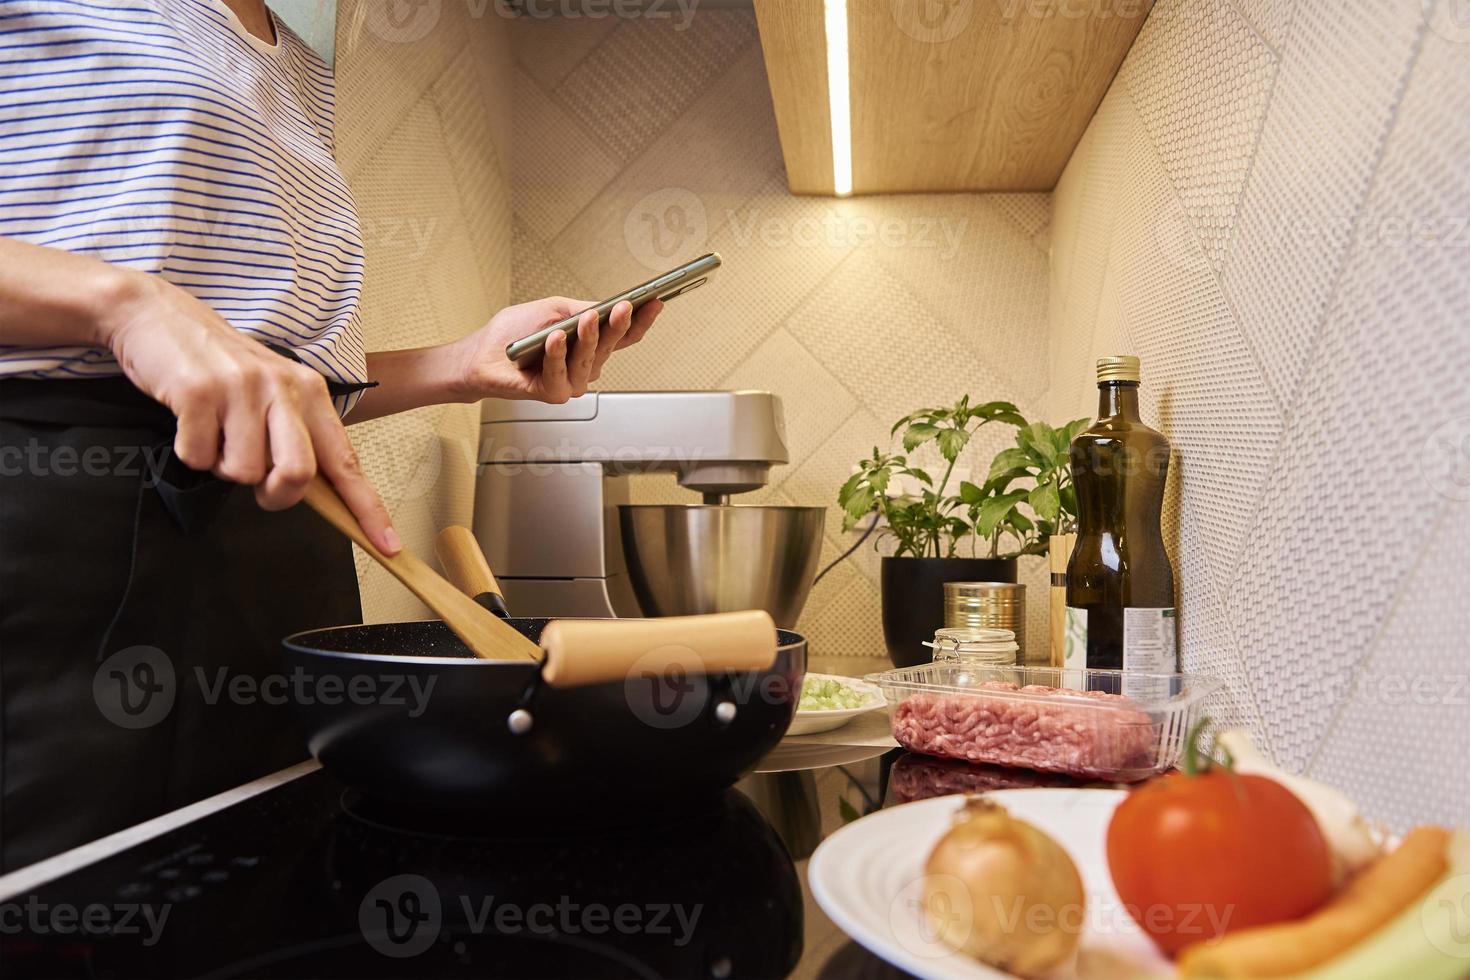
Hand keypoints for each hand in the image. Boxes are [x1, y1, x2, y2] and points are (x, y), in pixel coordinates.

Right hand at [100, 271, 399, 553]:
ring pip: (243, 473)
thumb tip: (308, 490)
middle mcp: (282, 388)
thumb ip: (293, 435)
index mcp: (310, 391)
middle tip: (257, 483)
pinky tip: (189, 420)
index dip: (366, 507)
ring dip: (223, 465)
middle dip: (275, 494)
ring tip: (215, 431)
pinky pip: (198, 458)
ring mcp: (240, 389)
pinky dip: (190, 452)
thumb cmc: (217, 364)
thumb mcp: (271, 389)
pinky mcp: (197, 393)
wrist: (155, 315)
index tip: (386, 545)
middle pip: (297, 474)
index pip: (345, 460)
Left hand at [451, 295, 661, 403]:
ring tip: (586, 320)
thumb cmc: (514, 334)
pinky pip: (559, 374)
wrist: (480, 355)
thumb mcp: (551, 310)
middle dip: (619, 326)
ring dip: (588, 339)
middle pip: (611, 347)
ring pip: (589, 361)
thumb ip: (578, 309)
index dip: (641, 321)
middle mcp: (585, 365)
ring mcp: (571, 381)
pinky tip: (556, 339)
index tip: (655, 302)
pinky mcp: (552, 393)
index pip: (623, 336)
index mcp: (589, 344)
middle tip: (625, 308)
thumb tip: (604, 307)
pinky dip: (557, 355)